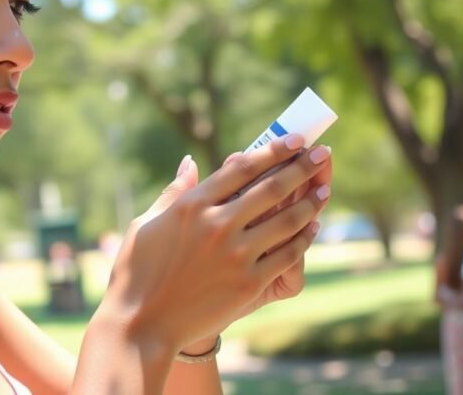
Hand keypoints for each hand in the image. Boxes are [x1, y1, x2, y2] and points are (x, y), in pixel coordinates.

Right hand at [98, 135, 330, 353]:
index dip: (271, 150)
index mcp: (190, 205)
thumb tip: (191, 161)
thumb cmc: (137, 272)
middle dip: (301, 167)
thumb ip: (174, 191)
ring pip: (286, 220)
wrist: (142, 323)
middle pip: (270, 187)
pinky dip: (303, 238)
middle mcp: (216, 224)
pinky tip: (313, 227)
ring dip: (310, 201)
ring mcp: (235, 254)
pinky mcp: (248, 282)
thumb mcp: (146, 224)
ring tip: (325, 188)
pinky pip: (286, 254)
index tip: (293, 140)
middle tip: (321, 153)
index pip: (241, 168)